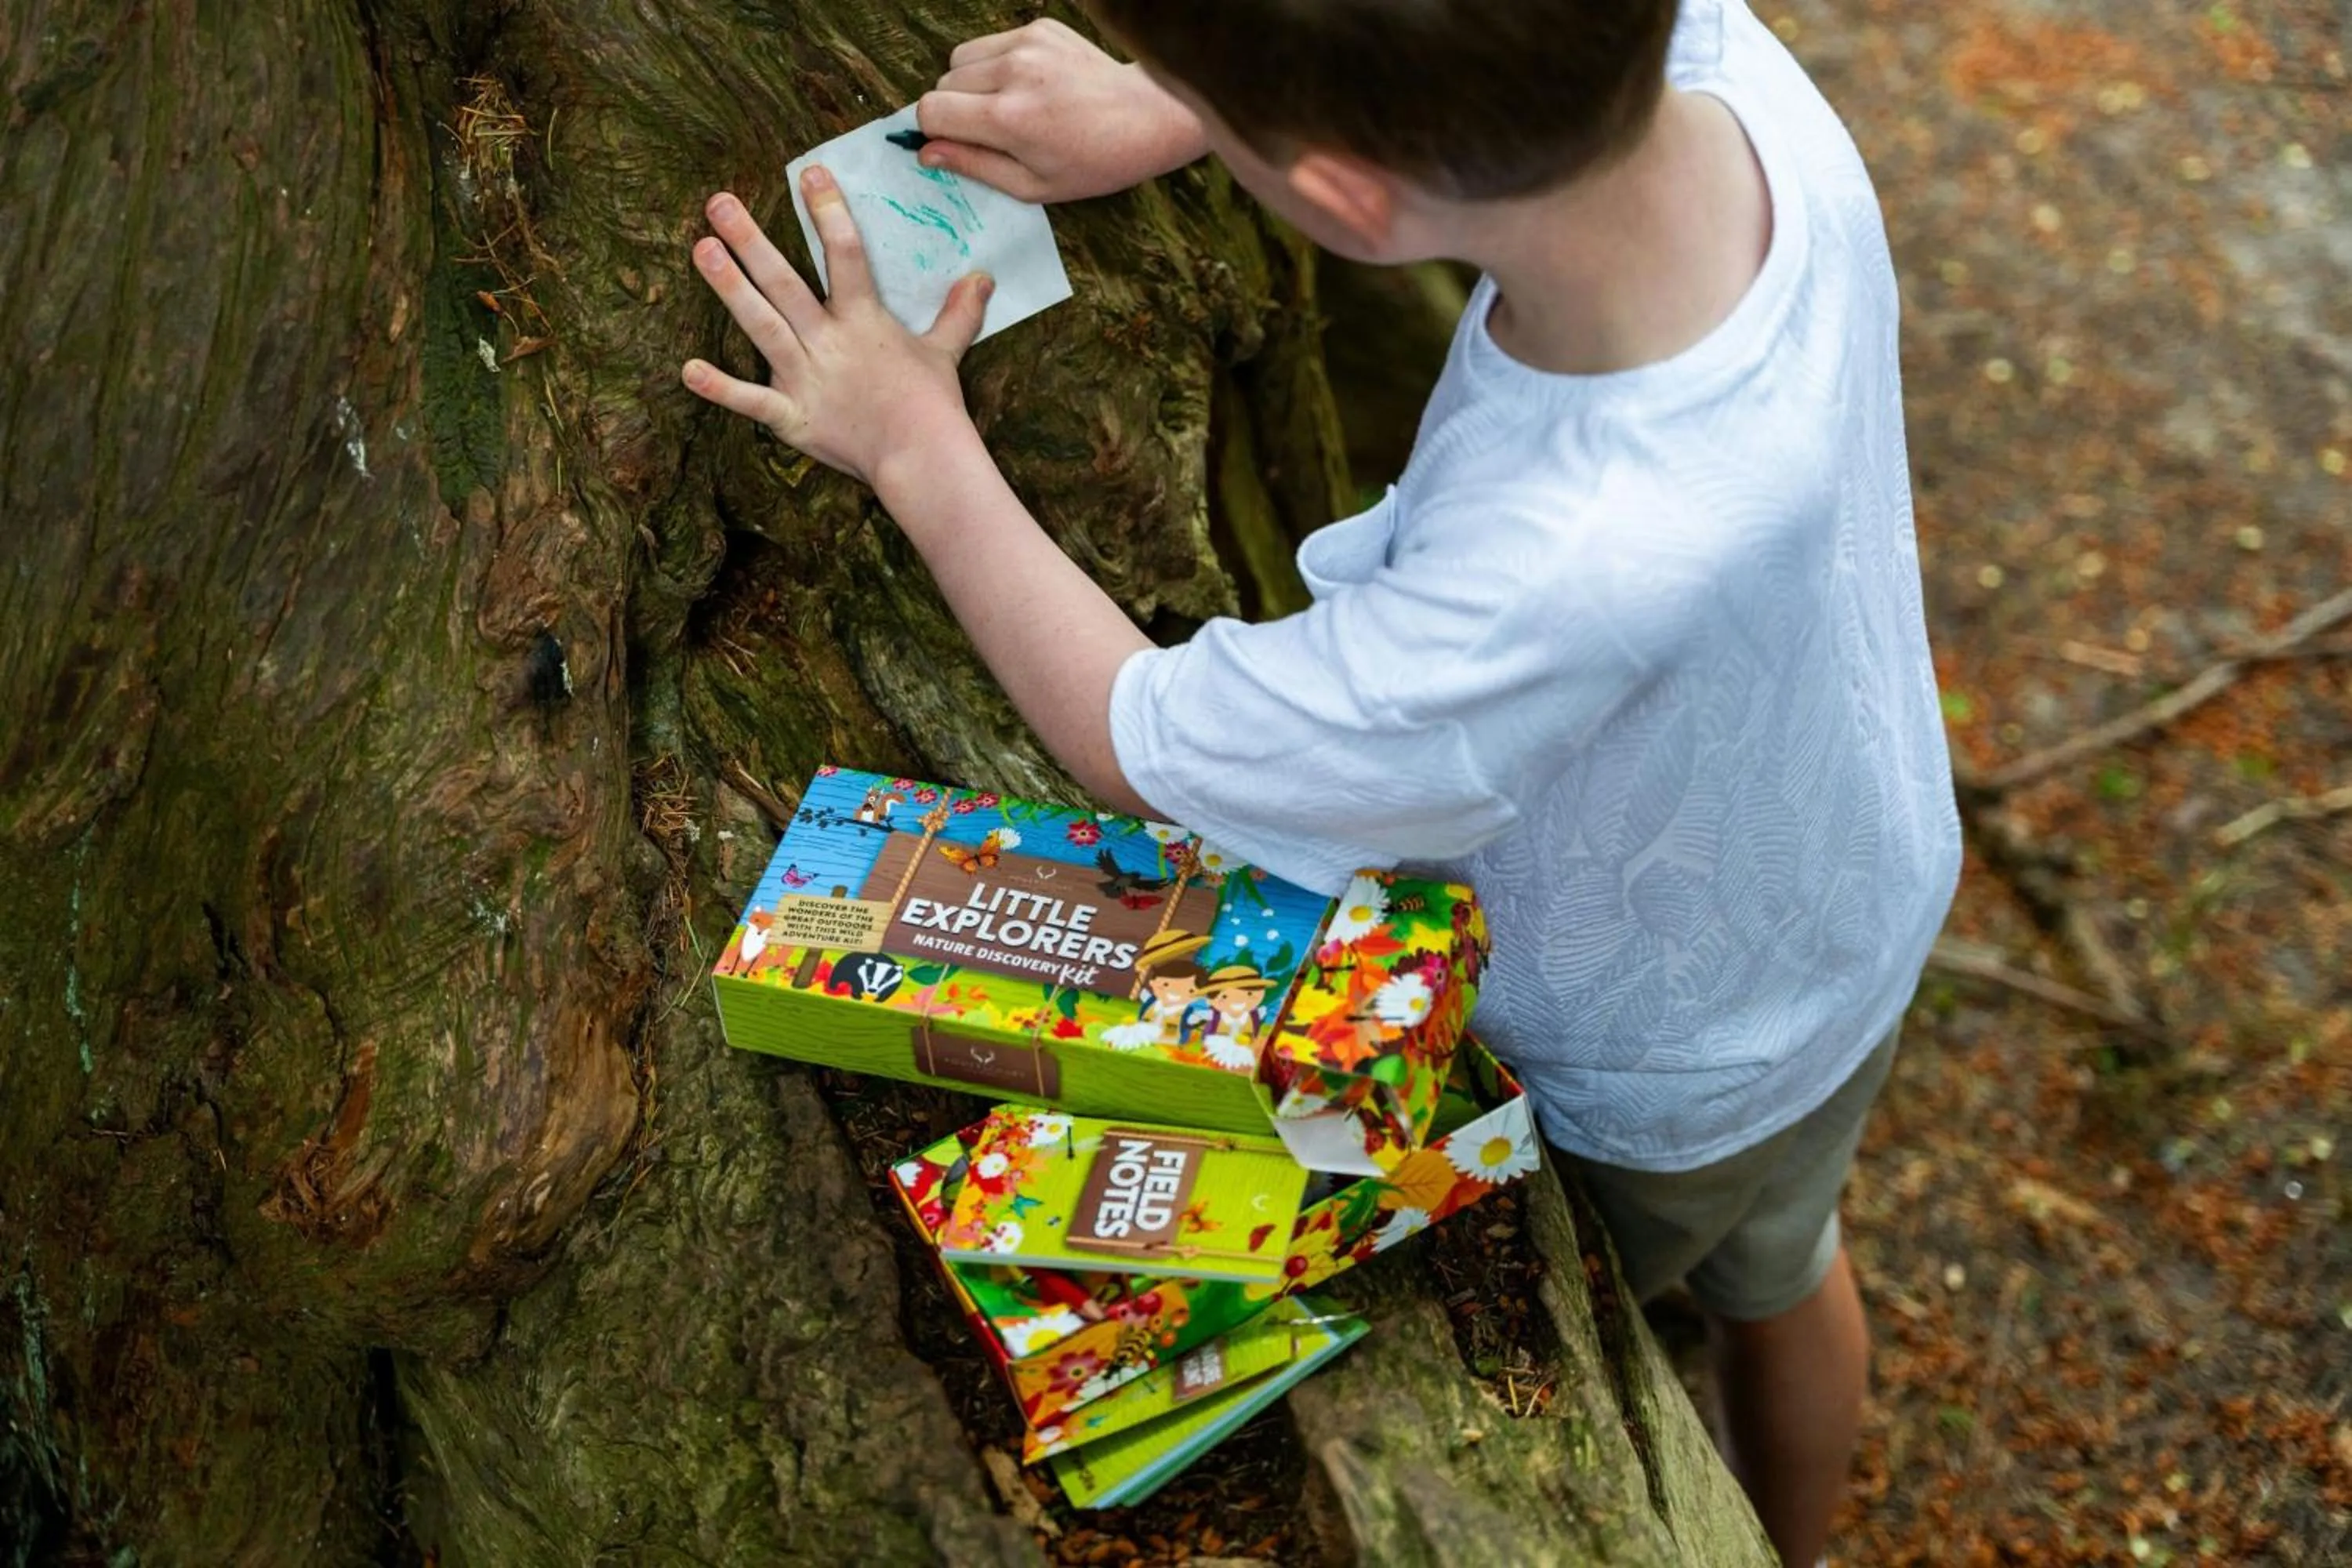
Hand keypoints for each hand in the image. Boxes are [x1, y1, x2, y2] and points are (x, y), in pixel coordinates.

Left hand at [680, 174, 989, 488]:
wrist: (923, 459)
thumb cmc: (934, 406)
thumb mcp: (946, 352)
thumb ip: (959, 313)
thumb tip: (982, 277)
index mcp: (864, 320)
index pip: (845, 254)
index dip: (828, 210)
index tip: (809, 173)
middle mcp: (829, 341)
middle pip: (784, 283)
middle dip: (751, 240)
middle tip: (719, 203)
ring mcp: (806, 378)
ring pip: (762, 326)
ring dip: (730, 289)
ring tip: (703, 250)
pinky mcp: (793, 417)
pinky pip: (751, 402)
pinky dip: (720, 389)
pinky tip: (688, 368)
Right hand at [915, 18, 1207, 202]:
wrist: (1148, 118)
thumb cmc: (1092, 163)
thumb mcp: (1032, 185)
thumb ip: (973, 166)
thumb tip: (925, 152)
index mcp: (1009, 118)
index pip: (931, 109)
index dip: (936, 129)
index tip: (958, 142)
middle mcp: (1014, 73)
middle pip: (943, 83)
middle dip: (956, 108)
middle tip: (995, 130)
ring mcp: (1028, 44)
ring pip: (961, 59)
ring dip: (972, 84)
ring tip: (1010, 105)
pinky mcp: (1041, 27)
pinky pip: (992, 44)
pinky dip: (999, 64)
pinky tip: (1032, 85)